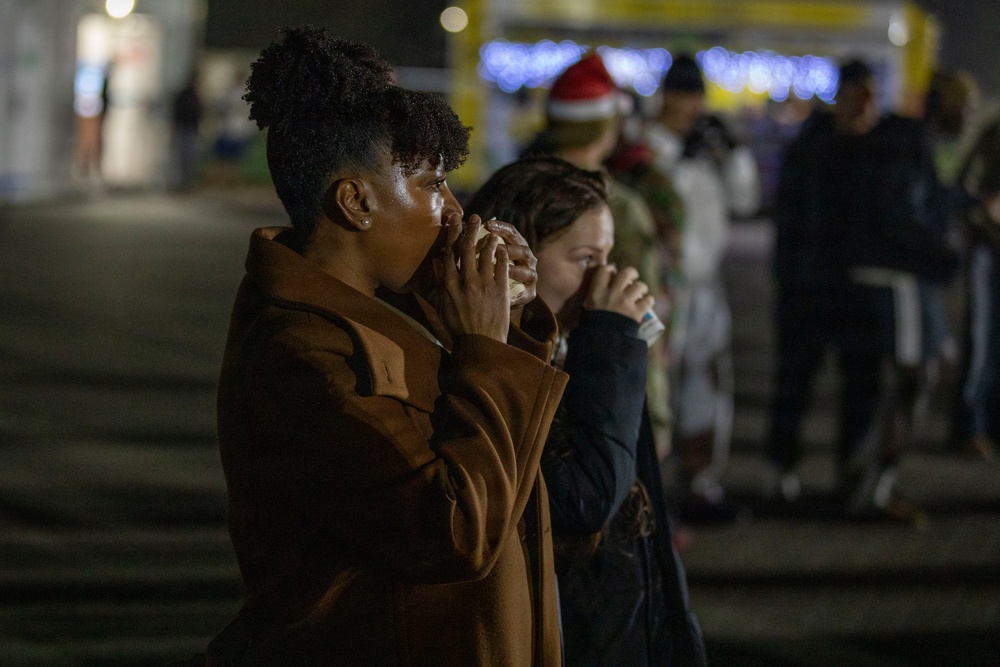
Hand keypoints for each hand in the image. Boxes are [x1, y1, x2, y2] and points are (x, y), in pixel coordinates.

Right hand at [433, 215, 509, 342]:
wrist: (480, 345)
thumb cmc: (457, 327)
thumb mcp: (441, 305)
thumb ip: (439, 282)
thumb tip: (437, 260)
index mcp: (449, 284)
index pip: (449, 251)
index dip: (452, 233)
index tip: (454, 219)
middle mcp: (466, 281)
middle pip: (468, 248)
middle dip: (471, 229)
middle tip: (474, 217)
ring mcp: (484, 285)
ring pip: (487, 254)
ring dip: (488, 240)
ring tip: (491, 232)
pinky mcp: (500, 291)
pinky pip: (502, 267)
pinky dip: (502, 256)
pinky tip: (502, 249)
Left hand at [484, 218, 536, 307]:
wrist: (496, 303)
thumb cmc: (487, 274)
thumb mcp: (485, 256)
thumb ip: (477, 245)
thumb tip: (462, 228)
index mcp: (516, 245)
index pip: (511, 233)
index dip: (501, 227)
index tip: (487, 224)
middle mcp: (526, 259)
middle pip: (522, 249)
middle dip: (509, 248)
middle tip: (494, 246)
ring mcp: (530, 276)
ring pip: (527, 271)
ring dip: (513, 271)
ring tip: (499, 275)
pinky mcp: (530, 293)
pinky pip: (524, 294)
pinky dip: (513, 295)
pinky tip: (499, 295)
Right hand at [585, 264, 654, 322]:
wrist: (601, 344)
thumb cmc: (591, 328)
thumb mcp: (586, 310)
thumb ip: (593, 299)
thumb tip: (600, 290)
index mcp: (597, 292)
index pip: (604, 270)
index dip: (610, 270)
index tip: (612, 274)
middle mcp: (612, 293)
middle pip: (626, 273)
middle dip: (631, 273)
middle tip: (632, 278)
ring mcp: (625, 302)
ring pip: (639, 286)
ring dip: (641, 288)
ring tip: (641, 292)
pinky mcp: (636, 312)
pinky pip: (648, 301)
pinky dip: (649, 301)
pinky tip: (646, 304)